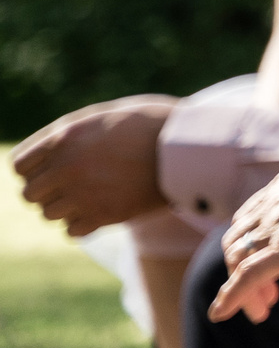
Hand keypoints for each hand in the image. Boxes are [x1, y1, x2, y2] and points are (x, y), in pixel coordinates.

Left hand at [11, 97, 176, 233]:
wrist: (189, 147)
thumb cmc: (150, 123)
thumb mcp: (104, 116)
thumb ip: (68, 134)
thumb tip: (43, 156)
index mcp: (64, 138)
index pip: (19, 166)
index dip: (33, 169)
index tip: (51, 168)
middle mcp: (67, 168)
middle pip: (30, 194)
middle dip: (47, 190)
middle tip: (70, 184)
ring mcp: (85, 194)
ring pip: (49, 214)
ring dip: (65, 207)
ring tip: (90, 195)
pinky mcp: (105, 215)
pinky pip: (72, 231)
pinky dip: (82, 223)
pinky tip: (100, 208)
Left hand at [209, 157, 278, 323]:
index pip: (251, 216)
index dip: (253, 244)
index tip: (270, 264)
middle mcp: (276, 202)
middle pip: (238, 240)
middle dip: (242, 269)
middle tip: (268, 294)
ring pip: (238, 261)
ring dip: (240, 288)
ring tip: (261, 309)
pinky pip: (246, 276)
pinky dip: (230, 296)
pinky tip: (221, 314)